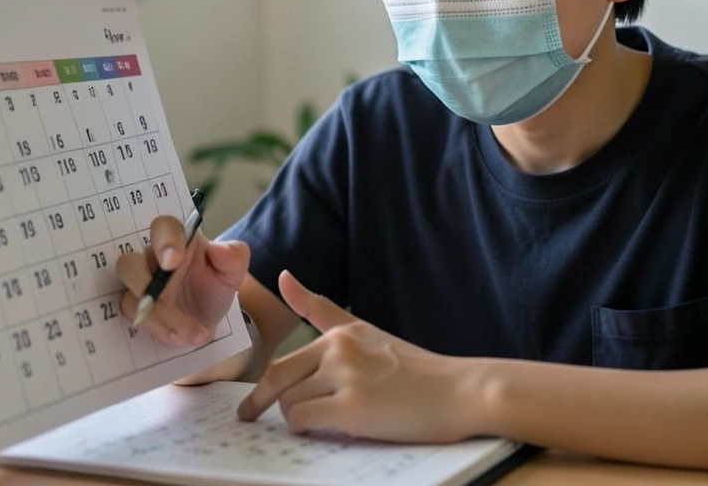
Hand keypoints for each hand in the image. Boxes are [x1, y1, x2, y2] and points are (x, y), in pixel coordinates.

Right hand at [115, 215, 249, 348]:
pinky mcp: (133, 304)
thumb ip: (234, 256)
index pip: (163, 227)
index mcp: (178, 240)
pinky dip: (156, 328)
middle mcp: (153, 258)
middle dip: (148, 285)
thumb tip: (220, 249)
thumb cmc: (215, 287)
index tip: (172, 260)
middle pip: (130, 261)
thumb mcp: (233, 272)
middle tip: (169, 303)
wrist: (207, 320)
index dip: (163, 240)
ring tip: (191, 332)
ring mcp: (139, 282)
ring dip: (157, 315)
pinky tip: (179, 337)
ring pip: (130, 292)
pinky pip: (132, 314)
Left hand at [236, 270, 478, 442]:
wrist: (461, 391)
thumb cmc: (419, 370)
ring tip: (320, 422)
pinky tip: (326, 430)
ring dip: (296, 418)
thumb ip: (322, 310)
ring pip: (288, 403)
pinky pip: (303, 420)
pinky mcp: (351, 407)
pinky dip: (306, 429)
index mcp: (342, 333)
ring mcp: (344, 377)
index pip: (285, 357)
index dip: (260, 383)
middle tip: (249, 418)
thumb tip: (283, 277)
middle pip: (277, 379)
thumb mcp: (368, 331)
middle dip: (260, 402)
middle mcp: (338, 349)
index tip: (246, 402)